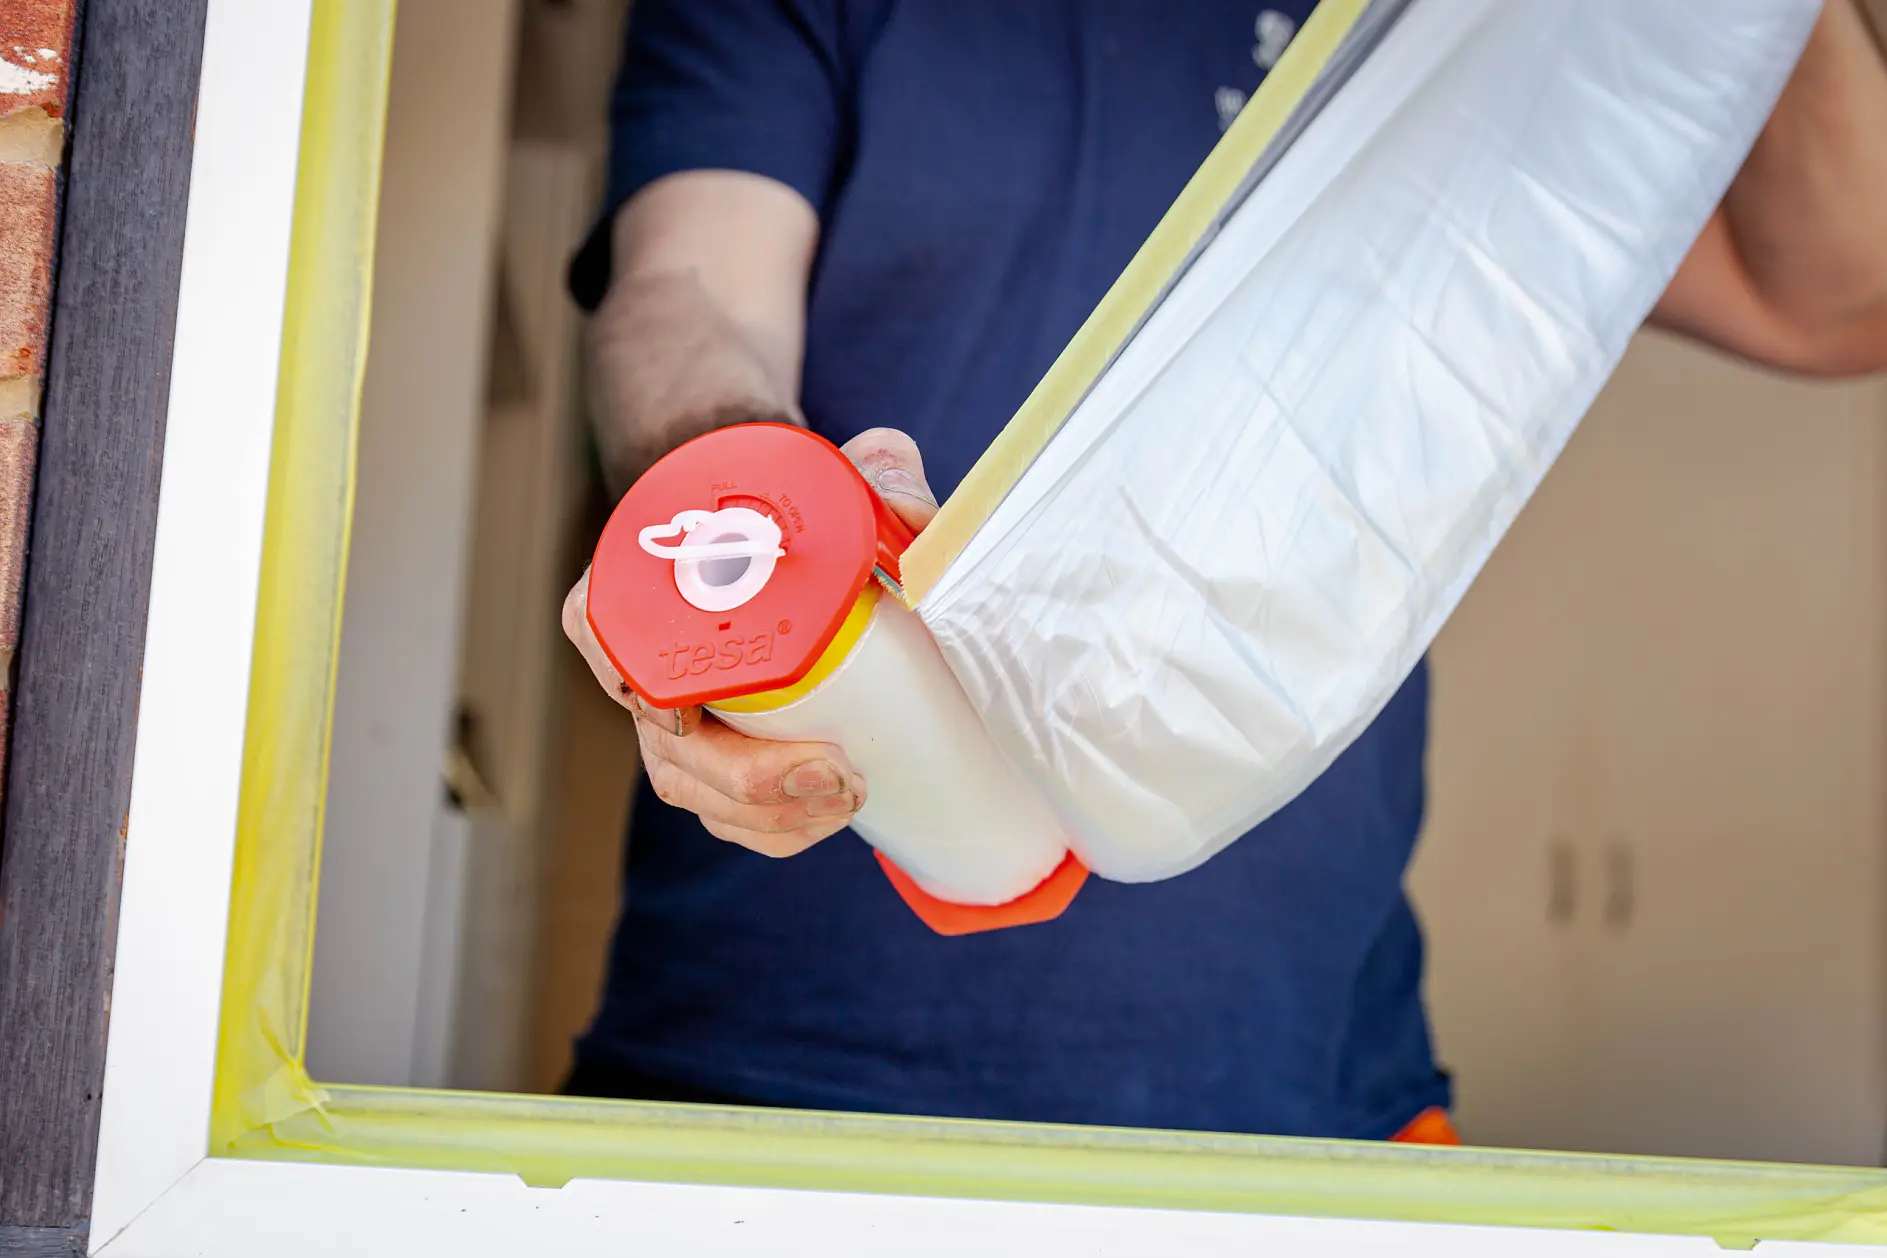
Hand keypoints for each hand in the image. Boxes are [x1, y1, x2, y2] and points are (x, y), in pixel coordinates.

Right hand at [561, 427, 937, 856]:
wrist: (803, 546)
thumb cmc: (803, 508)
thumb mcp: (839, 475)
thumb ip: (878, 471)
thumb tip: (913, 513)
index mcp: (643, 578)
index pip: (596, 623)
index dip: (626, 672)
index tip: (685, 708)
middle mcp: (643, 658)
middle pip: (662, 740)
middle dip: (743, 775)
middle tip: (835, 767)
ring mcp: (676, 720)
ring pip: (693, 789)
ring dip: (768, 812)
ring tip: (848, 793)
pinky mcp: (717, 761)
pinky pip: (727, 815)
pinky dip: (775, 829)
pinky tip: (829, 816)